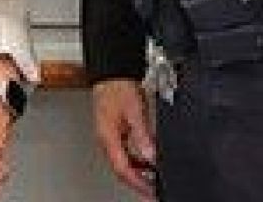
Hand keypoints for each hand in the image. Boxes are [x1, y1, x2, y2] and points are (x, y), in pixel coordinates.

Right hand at [90, 79, 156, 197]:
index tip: (152, 190)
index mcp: (108, 138)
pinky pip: (126, 152)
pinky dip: (138, 159)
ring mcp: (110, 137)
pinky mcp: (115, 132)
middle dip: (139, 182)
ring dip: (139, 172)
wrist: (111, 72)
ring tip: (154, 178)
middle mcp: (107, 140)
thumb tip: (150, 155)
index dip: (139, 183)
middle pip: (122, 170)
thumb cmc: (117, 86)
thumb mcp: (134, 110)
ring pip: (124, 162)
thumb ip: (142, 134)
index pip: (123, 169)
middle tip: (154, 190)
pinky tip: (148, 159)